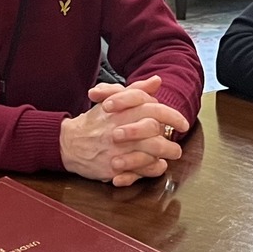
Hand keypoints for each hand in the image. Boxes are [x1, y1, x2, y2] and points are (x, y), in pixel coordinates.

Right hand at [62, 74, 186, 186]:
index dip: (173, 116)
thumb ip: (137, 91)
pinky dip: (152, 168)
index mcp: (123, 111)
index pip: (154, 109)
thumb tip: (156, 81)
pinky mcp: (114, 167)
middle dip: (171, 138)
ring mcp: (118, 149)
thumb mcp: (113, 100)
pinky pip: (140, 170)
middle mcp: (122, 128)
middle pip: (155, 131)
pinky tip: (157, 165)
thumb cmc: (94, 122)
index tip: (183, 123)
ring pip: (151, 151)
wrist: (68, 142)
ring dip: (165, 154)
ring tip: (170, 154)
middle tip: (177, 141)